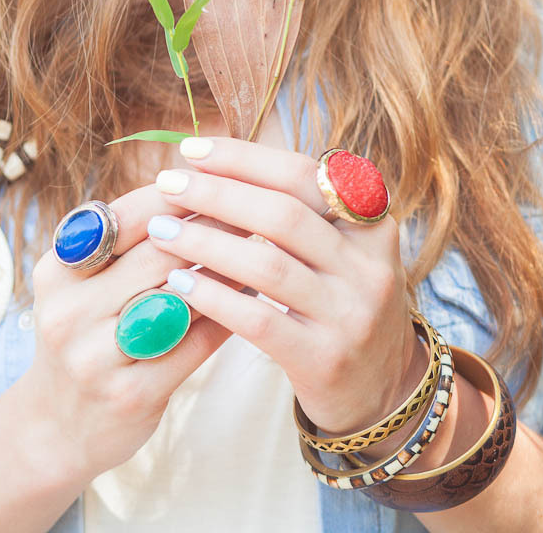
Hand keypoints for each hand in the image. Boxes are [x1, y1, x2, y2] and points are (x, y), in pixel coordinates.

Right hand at [26, 181, 247, 481]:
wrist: (55, 427)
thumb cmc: (85, 334)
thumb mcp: (82, 282)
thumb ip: (125, 240)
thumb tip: (195, 185)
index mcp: (57, 270)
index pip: (123, 216)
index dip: (175, 195)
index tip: (218, 178)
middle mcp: (69, 311)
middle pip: (156, 254)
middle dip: (210, 228)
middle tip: (254, 209)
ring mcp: (96, 357)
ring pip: (178, 298)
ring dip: (225, 269)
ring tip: (262, 247)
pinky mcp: (130, 395)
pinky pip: (193, 346)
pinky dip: (228, 316)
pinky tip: (253, 299)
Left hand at [148, 135, 419, 437]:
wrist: (382, 392)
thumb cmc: (340, 303)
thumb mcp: (340, 250)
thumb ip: (296, 209)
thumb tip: (216, 164)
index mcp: (372, 223)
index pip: (303, 174)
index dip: (244, 158)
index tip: (192, 150)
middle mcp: (369, 265)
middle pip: (284, 214)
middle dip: (217, 193)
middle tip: (167, 184)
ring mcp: (352, 315)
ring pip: (267, 265)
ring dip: (205, 243)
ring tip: (161, 230)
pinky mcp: (326, 360)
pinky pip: (260, 320)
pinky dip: (214, 297)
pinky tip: (179, 284)